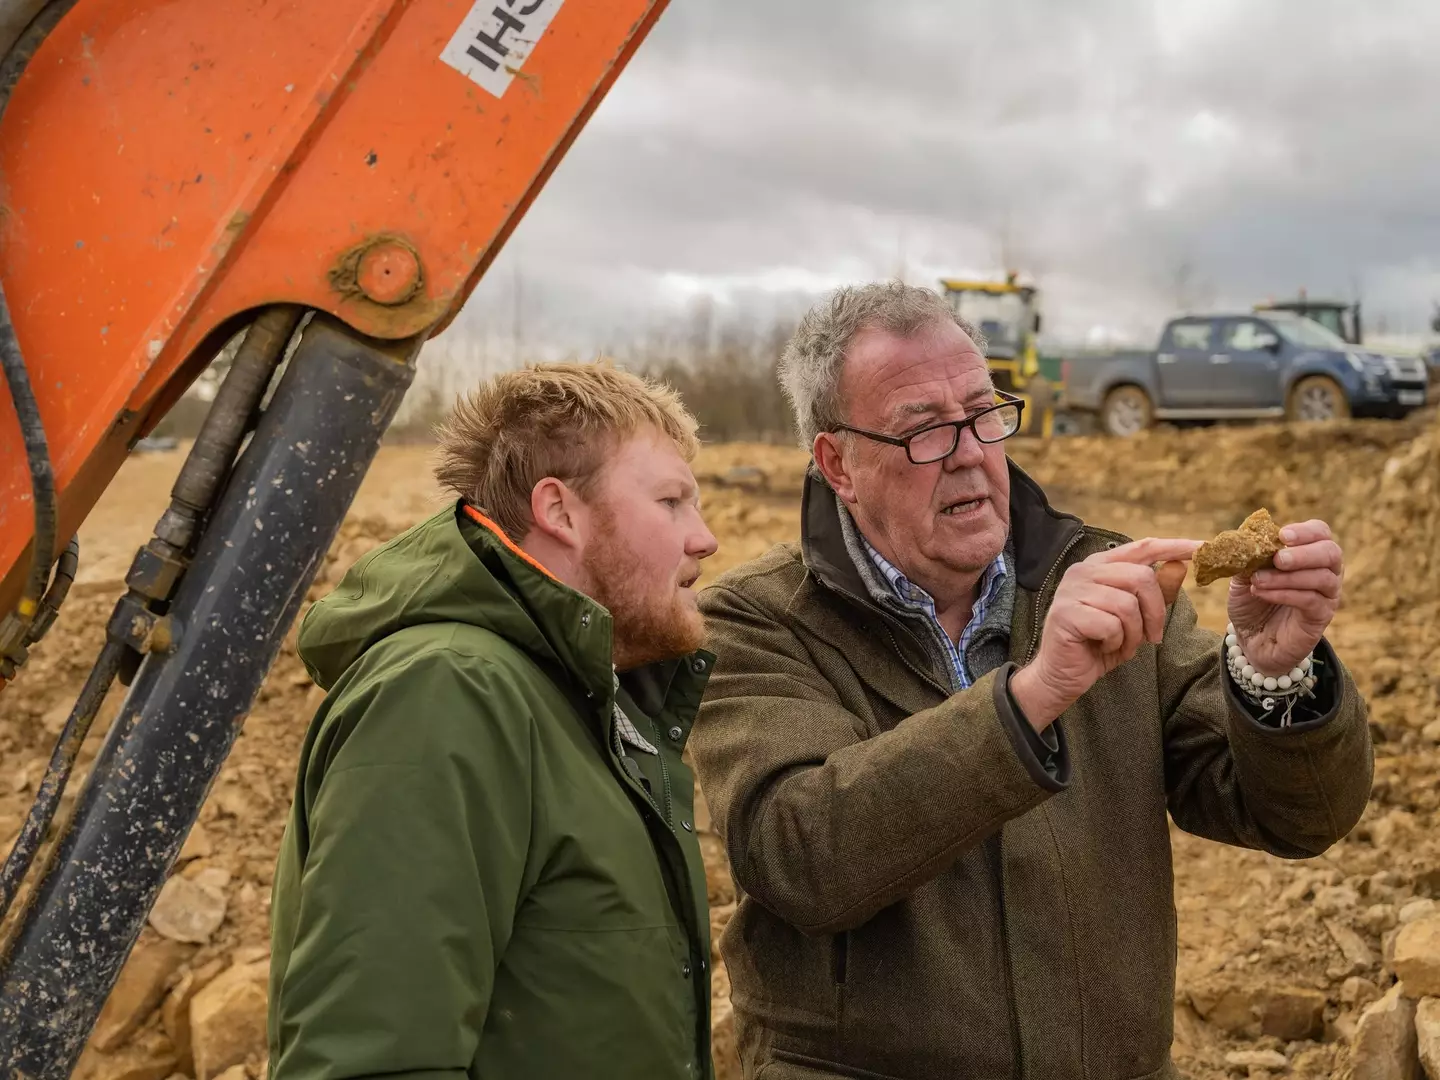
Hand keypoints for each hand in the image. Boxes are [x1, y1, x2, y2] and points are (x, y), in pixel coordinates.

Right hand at [1011, 537, 1201, 731]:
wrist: (1062, 675)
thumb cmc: (1098, 644)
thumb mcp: (1136, 618)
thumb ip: (1156, 591)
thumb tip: (1180, 565)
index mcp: (1100, 565)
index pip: (1142, 548)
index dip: (1174, 546)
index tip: (1204, 548)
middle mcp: (1083, 571)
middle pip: (1141, 578)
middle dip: (1154, 612)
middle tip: (1152, 637)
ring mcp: (1071, 590)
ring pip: (1127, 604)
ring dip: (1133, 632)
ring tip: (1121, 644)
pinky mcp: (1066, 613)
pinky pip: (1111, 624)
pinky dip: (1116, 642)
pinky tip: (1103, 647)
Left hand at [1228, 519, 1341, 675]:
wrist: (1252, 638)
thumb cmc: (1252, 601)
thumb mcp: (1243, 575)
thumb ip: (1246, 557)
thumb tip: (1240, 540)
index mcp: (1308, 552)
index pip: (1320, 532)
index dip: (1305, 531)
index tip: (1283, 535)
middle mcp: (1325, 570)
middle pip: (1330, 553)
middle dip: (1304, 554)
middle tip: (1279, 558)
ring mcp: (1327, 594)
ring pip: (1321, 578)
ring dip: (1287, 577)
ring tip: (1257, 580)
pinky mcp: (1321, 616)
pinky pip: (1310, 600)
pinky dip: (1285, 594)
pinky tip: (1263, 593)